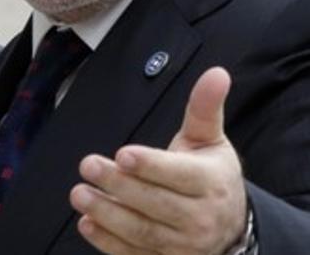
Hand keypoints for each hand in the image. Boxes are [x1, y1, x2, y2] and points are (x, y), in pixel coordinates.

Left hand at [69, 67, 246, 254]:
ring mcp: (184, 245)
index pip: (179, 175)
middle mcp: (200, 218)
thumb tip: (216, 73)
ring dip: (107, 214)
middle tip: (87, 165)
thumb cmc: (212, 175)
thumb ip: (205, 108)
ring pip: (142, 231)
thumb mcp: (210, 139)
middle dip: (119, 185)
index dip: (150, 165)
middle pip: (155, 203)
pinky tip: (87, 224)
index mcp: (211, 183)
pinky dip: (109, 242)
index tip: (122, 154)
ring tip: (79, 194)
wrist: (230, 228)